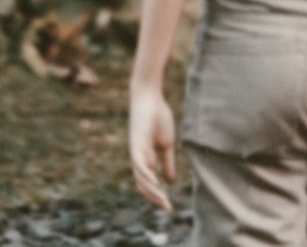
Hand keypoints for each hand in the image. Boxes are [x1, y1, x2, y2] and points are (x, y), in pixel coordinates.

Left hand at [128, 85, 175, 211]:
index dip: (157, 196)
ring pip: (141, 178)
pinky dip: (146, 175)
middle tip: (167, 208)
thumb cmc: (158, 117)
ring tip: (163, 201)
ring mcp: (136, 152)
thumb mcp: (167, 144)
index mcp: (145, 159)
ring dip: (152, 191)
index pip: (148, 184)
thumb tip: (170, 182)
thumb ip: (167, 162)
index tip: (169, 207)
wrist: (150, 97)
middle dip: (155, 198)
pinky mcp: (136, 144)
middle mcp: (138, 159)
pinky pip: (139, 164)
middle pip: (143, 185)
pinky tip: (154, 183)